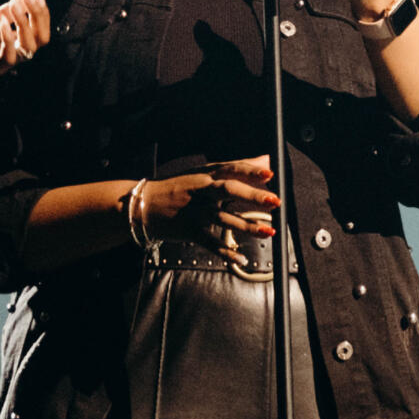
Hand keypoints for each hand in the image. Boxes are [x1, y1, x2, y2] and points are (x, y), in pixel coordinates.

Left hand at [0, 0, 51, 86]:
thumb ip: (2, 16)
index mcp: (14, 44)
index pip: (40, 29)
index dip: (41, 10)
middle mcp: (13, 54)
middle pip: (42, 38)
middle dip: (38, 14)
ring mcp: (3, 62)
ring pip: (30, 47)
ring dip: (25, 23)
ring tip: (13, 4)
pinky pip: (9, 56)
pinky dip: (8, 37)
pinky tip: (1, 21)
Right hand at [138, 156, 279, 255]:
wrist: (144, 204)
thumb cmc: (180, 186)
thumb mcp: (204, 173)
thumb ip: (236, 168)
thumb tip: (266, 159)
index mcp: (205, 174)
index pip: (230, 168)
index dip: (250, 170)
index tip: (270, 173)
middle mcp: (200, 191)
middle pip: (227, 190)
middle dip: (251, 195)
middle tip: (274, 201)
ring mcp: (194, 211)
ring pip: (222, 218)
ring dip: (246, 226)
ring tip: (269, 231)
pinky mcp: (189, 231)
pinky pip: (210, 243)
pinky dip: (225, 252)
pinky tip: (241, 259)